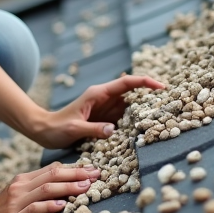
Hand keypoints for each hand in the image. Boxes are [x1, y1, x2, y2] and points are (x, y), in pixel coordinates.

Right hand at [0, 163, 98, 212]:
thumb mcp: (17, 200)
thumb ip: (36, 193)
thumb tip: (62, 191)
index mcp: (22, 181)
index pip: (53, 170)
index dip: (74, 169)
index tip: (93, 170)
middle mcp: (20, 186)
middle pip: (53, 175)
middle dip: (77, 174)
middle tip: (97, 174)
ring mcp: (15, 202)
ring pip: (46, 189)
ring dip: (68, 187)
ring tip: (86, 188)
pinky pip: (33, 209)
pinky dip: (49, 206)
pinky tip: (63, 206)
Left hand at [31, 75, 164, 148]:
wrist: (43, 131)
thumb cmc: (56, 128)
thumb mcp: (74, 129)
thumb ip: (93, 129)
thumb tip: (113, 130)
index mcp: (98, 94)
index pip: (126, 83)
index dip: (145, 82)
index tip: (161, 87)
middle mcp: (104, 98)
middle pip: (133, 91)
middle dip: (150, 95)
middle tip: (170, 103)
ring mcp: (106, 108)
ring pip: (130, 105)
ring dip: (144, 110)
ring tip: (162, 117)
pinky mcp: (105, 119)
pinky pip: (124, 118)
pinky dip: (134, 121)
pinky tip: (143, 129)